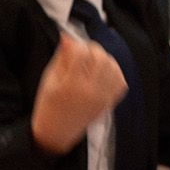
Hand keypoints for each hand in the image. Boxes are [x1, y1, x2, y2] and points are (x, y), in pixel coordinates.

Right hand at [30, 35, 127, 154]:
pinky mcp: (109, 103)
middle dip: (91, 49)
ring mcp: (102, 98)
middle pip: (101, 57)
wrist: (56, 132)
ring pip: (113, 67)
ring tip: (92, 62)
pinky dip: (114, 72)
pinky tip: (102, 72)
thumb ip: (61, 57)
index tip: (70, 45)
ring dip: (104, 59)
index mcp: (70, 85)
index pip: (81, 52)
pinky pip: (121, 81)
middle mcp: (90, 91)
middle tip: (82, 52)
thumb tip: (69, 38)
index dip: (75, 44)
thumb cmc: (48, 105)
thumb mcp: (48, 79)